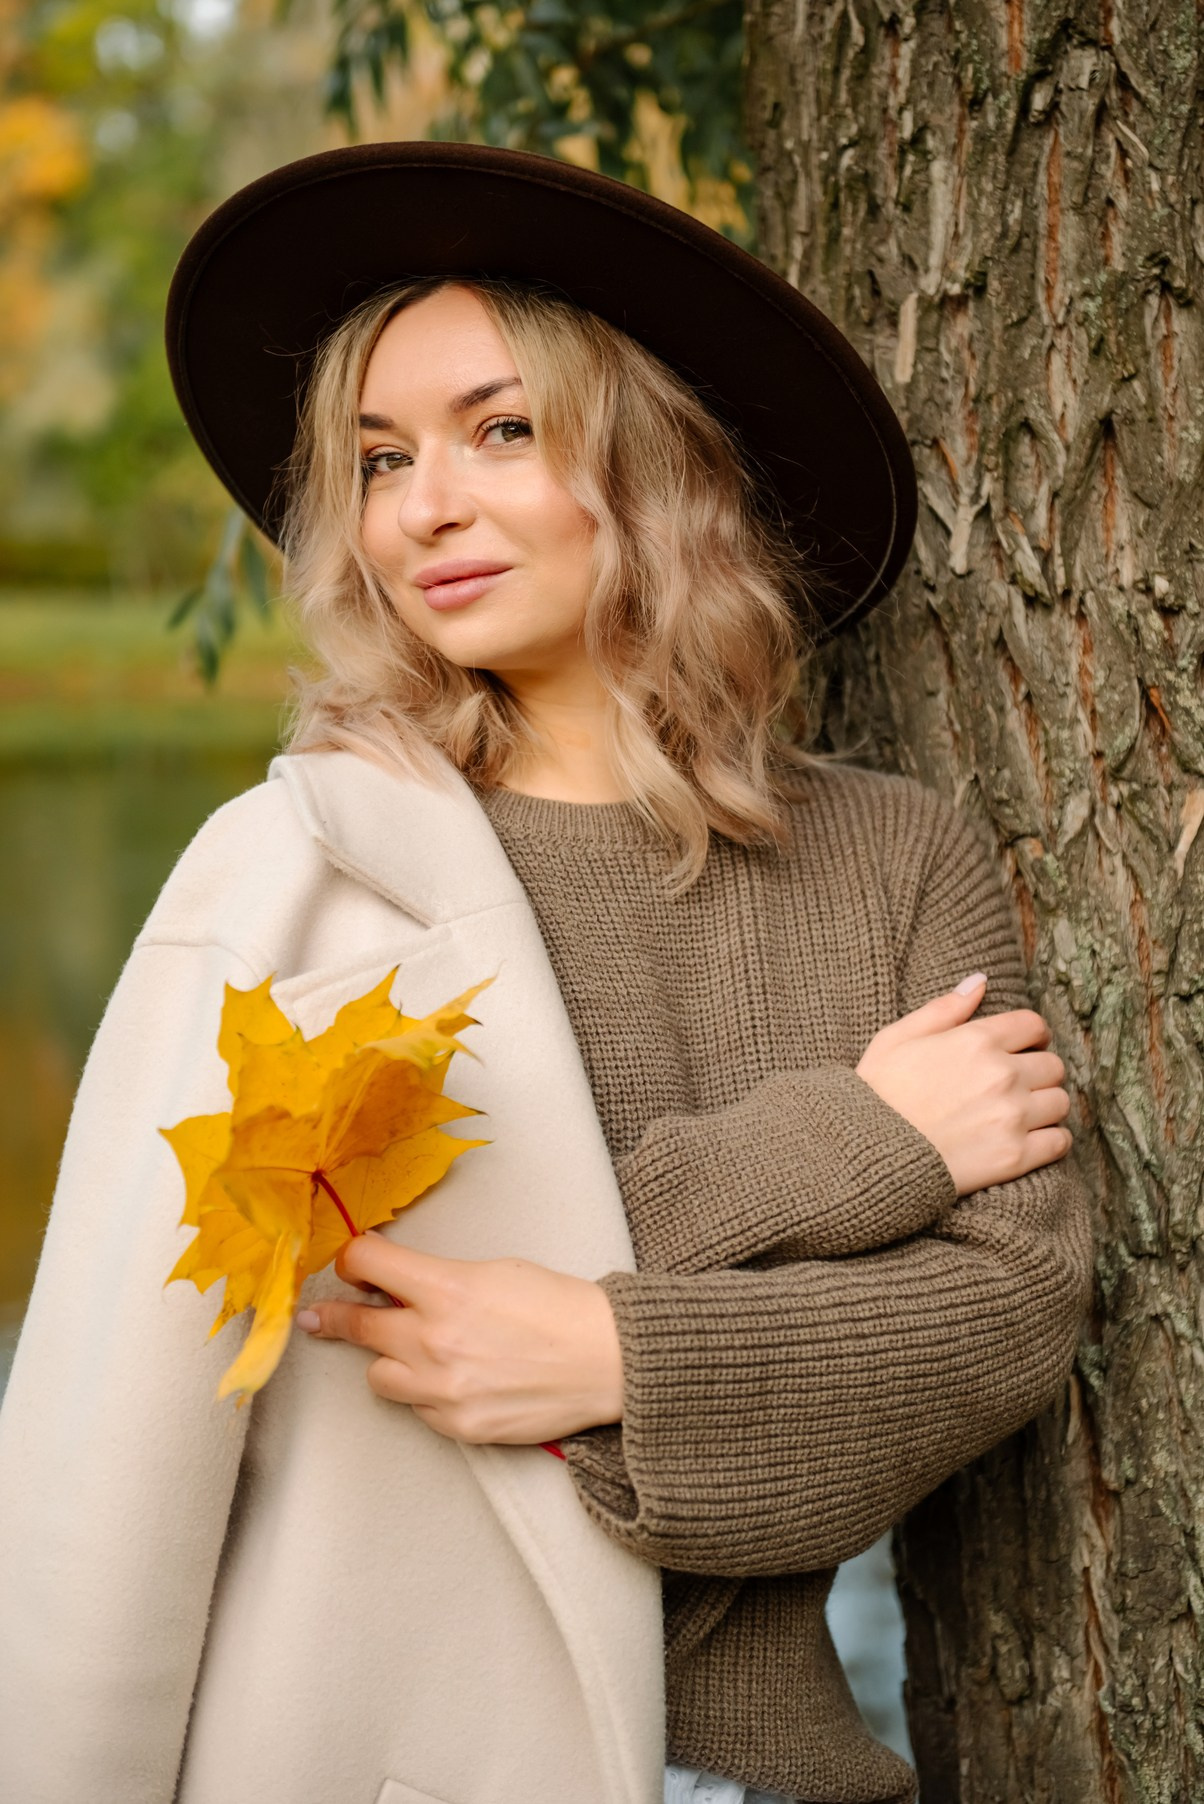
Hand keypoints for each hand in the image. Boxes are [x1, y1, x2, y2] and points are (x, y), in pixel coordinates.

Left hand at [295, 1231, 623, 1444]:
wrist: (606, 1360)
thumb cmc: (559, 1308)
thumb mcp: (495, 1270)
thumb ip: (440, 1279)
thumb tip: (399, 1285)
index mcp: (446, 1289)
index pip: (366, 1263)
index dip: (353, 1259)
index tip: (352, 1265)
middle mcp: (435, 1340)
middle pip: (357, 1324)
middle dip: (338, 1314)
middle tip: (322, 1316)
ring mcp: (444, 1389)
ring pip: (377, 1376)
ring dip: (387, 1359)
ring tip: (411, 1351)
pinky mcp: (459, 1426)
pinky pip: (418, 1408)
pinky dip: (427, 1392)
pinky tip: (456, 1378)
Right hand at [855, 973, 1072, 1195]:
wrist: (865, 1155)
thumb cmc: (877, 1094)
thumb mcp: (897, 1039)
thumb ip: (944, 1008)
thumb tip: (980, 980)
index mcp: (976, 1040)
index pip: (1033, 1025)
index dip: (1029, 1035)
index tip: (1021, 1048)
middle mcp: (1002, 1075)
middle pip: (1053, 1065)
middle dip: (1038, 1071)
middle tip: (1017, 1085)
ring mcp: (1012, 1117)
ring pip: (1060, 1102)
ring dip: (1045, 1105)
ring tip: (1021, 1114)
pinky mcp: (1015, 1157)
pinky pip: (1059, 1142)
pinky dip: (1050, 1140)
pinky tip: (1029, 1140)